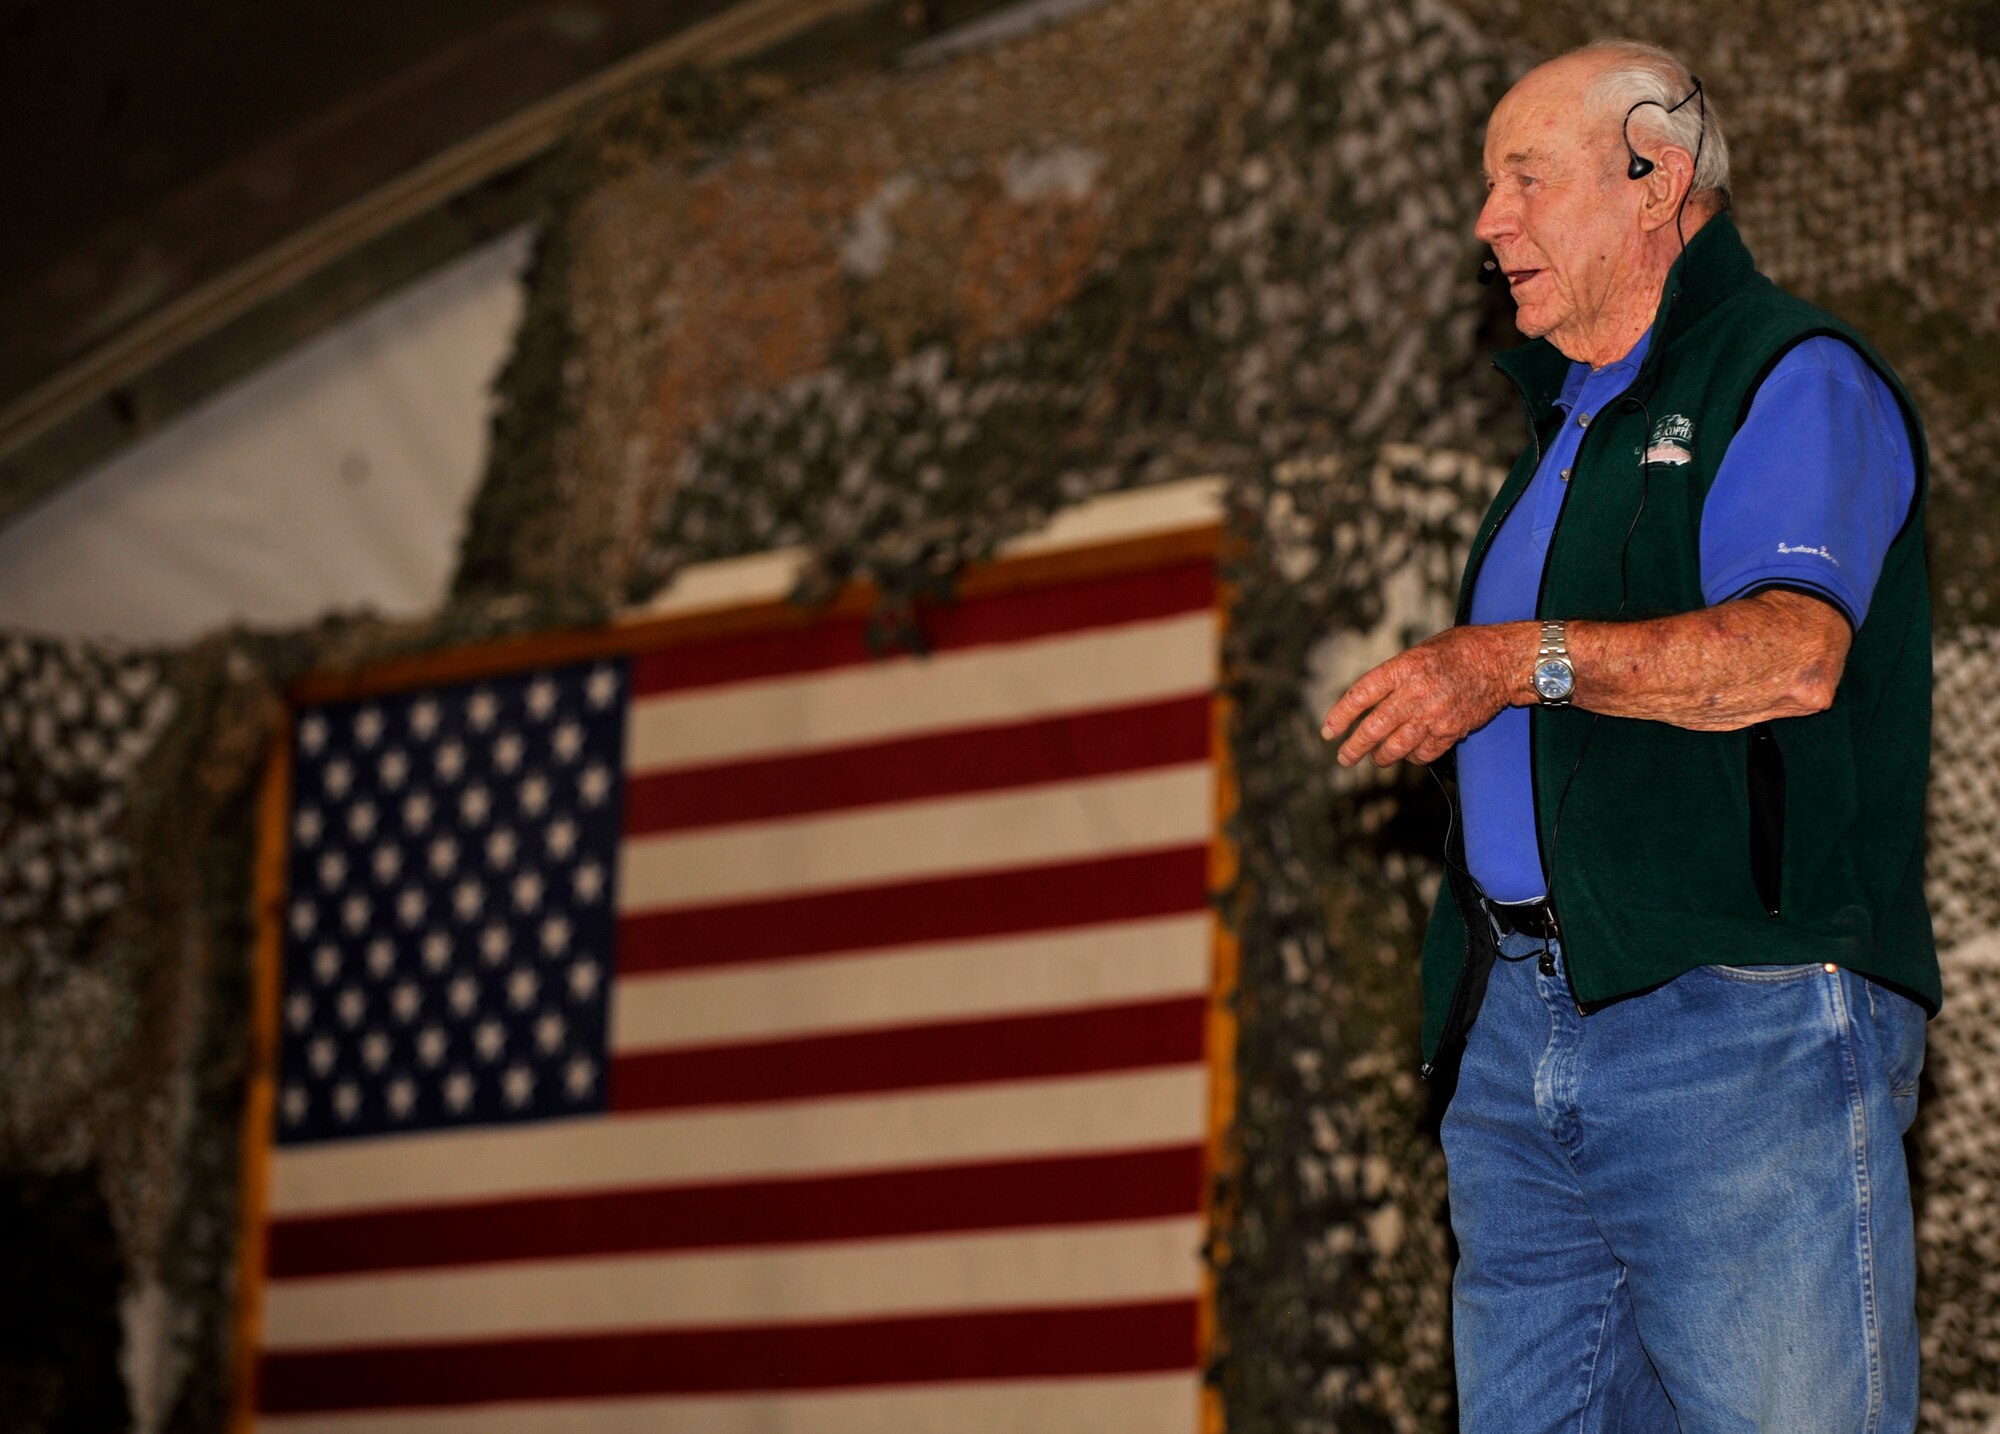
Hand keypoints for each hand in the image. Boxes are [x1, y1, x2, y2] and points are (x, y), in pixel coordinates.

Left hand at [1319, 621, 1534, 766]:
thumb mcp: (1421, 650)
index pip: (1361, 695)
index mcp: (1403, 668)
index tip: (1328, 732)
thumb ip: (1396, 675)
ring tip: (1376, 758)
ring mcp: (1433, 715)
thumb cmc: (1461, 650)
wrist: (1503, 660)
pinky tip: (1409, 753)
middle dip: (1354, 748)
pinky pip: (1423, 754)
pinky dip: (1412, 757)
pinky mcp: (1451, 731)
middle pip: (1374, 728)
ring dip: (1381, 757)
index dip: (1341, 716)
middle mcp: (1415, 693)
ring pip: (1396, 747)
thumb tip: (1371, 699)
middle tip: (1344, 758)